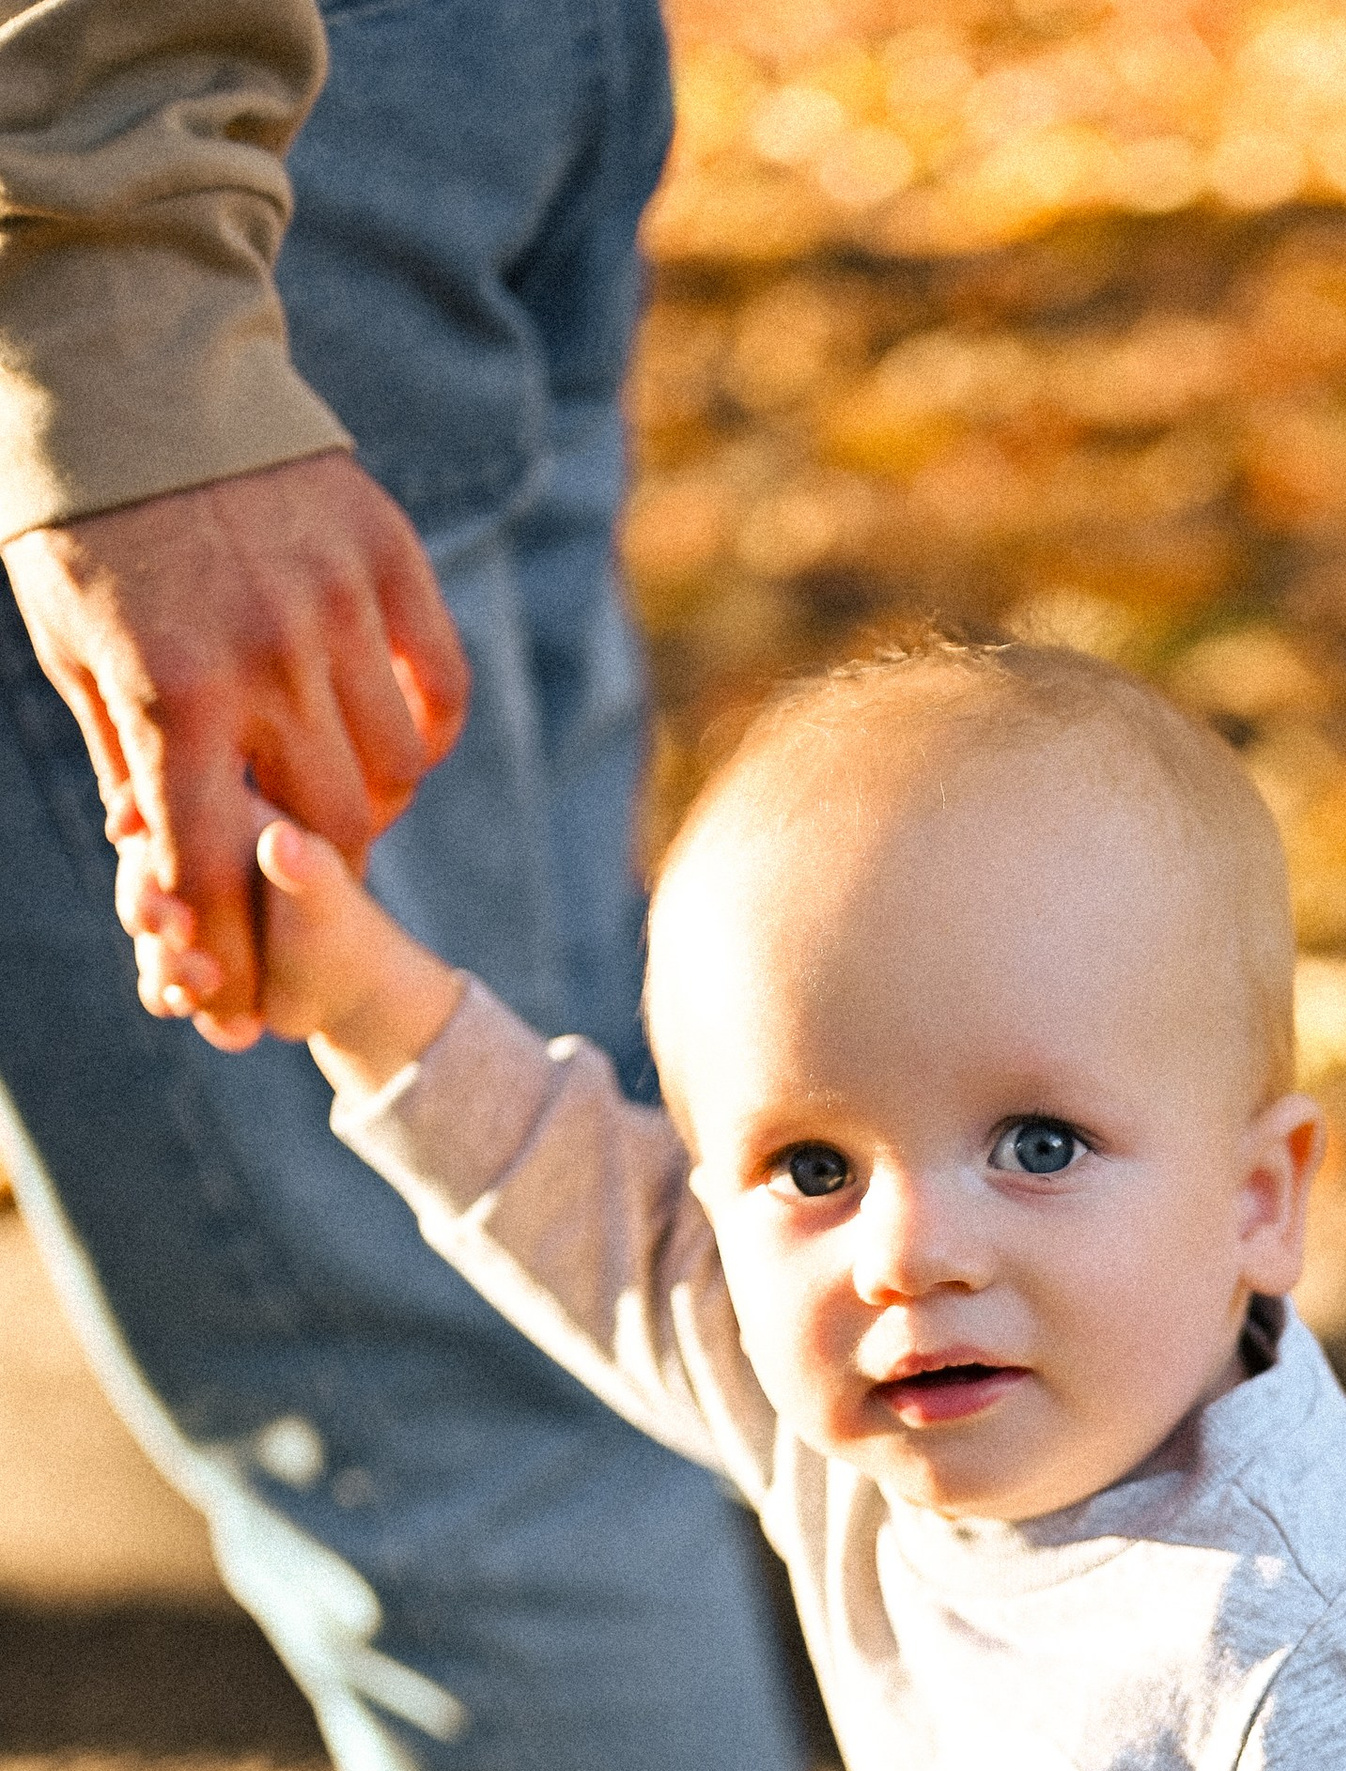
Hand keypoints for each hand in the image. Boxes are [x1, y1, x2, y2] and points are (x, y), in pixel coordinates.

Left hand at [4, 452, 470, 1022]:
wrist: (132, 364)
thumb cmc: (85, 522)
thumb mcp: (75, 652)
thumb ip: (128, 763)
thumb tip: (168, 870)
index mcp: (172, 690)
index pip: (214, 866)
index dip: (228, 949)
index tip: (233, 999)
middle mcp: (266, 657)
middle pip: (331, 835)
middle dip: (311, 884)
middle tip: (296, 887)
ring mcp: (338, 606)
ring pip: (397, 773)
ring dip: (373, 810)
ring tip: (339, 803)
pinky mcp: (388, 560)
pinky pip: (439, 691)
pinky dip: (425, 737)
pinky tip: (390, 739)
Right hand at [125, 817, 461, 1085]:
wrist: (343, 988)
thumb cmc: (338, 924)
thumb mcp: (324, 892)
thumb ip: (302, 865)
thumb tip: (282, 840)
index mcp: (218, 821)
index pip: (158, 806)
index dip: (136, 819)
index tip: (128, 833)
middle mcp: (188, 865)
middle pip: (137, 875)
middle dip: (148, 907)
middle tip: (182, 931)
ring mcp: (179, 916)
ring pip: (145, 936)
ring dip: (165, 964)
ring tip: (210, 983)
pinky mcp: (179, 964)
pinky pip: (155, 981)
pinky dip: (174, 998)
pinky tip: (212, 1011)